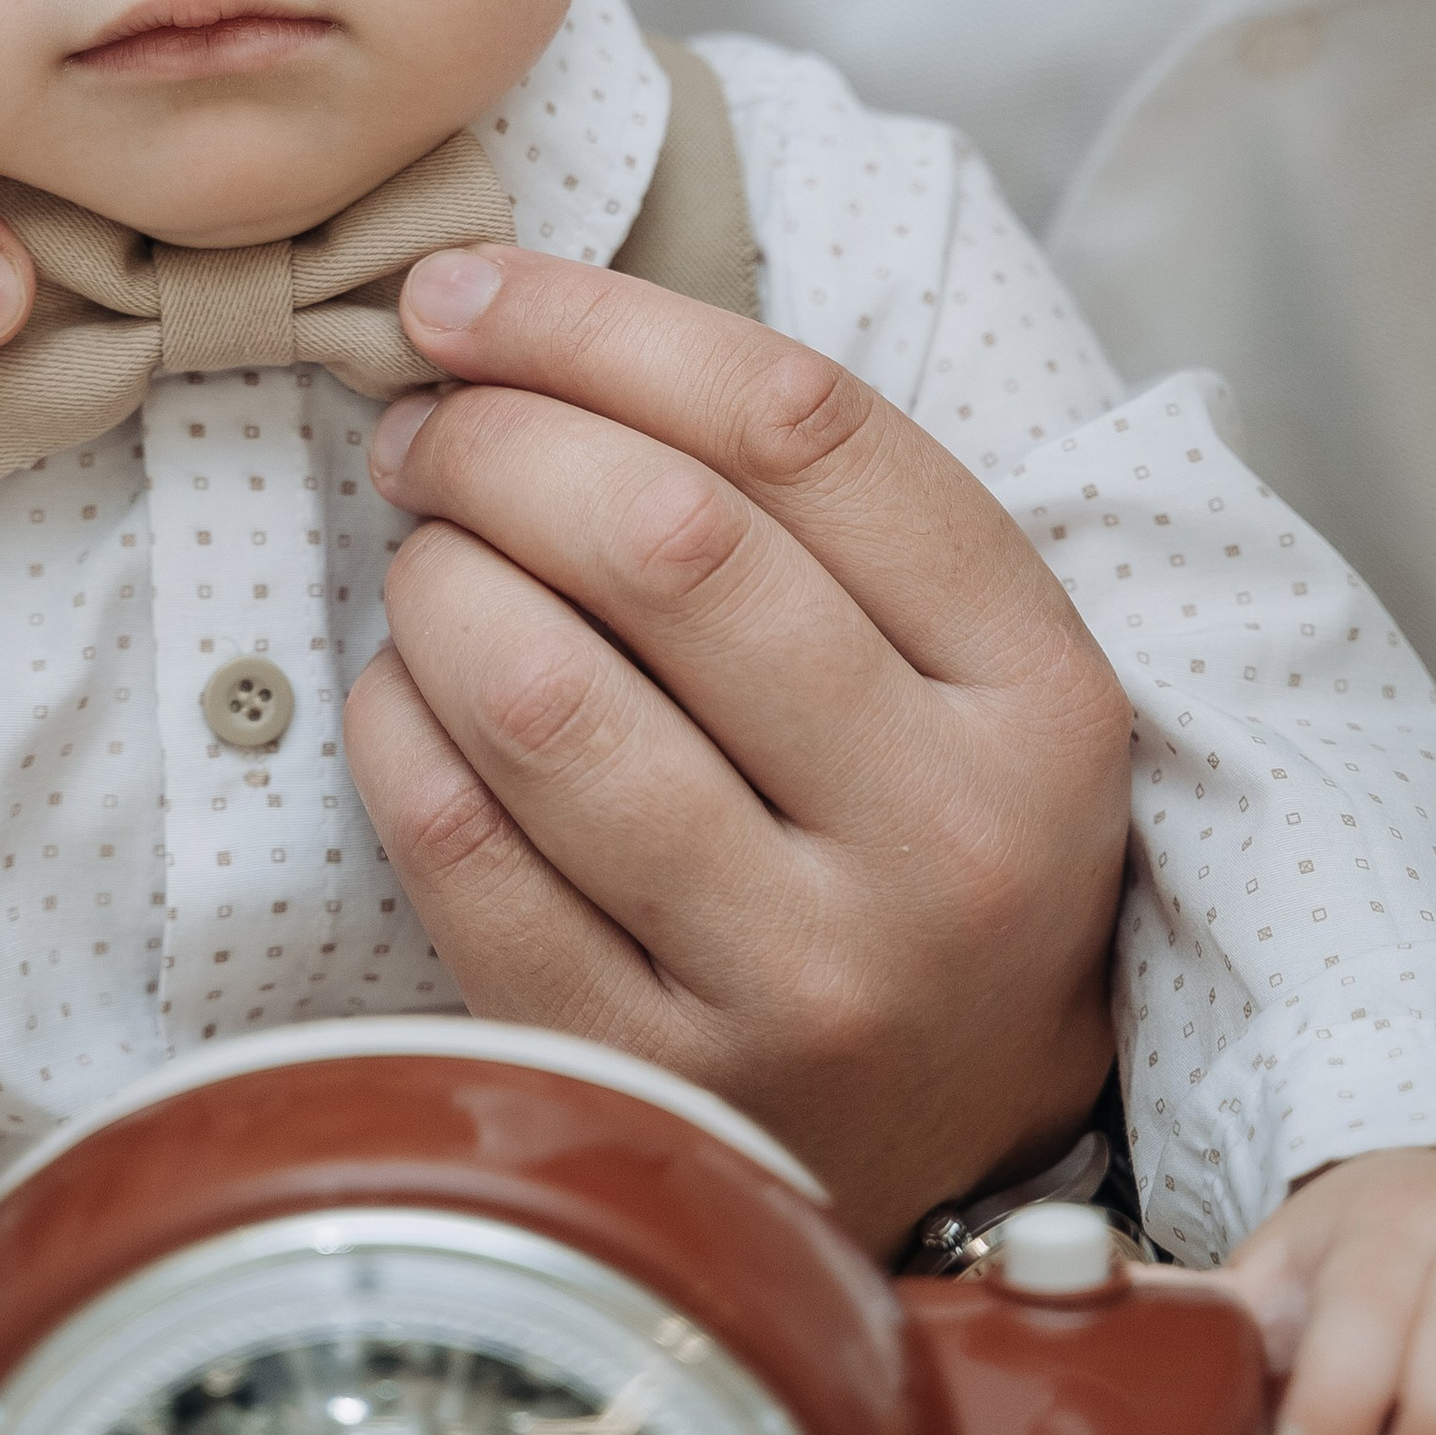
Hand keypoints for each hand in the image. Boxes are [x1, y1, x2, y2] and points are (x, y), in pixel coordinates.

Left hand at [344, 247, 1132, 1254]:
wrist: (950, 1140)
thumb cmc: (915, 825)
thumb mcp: (958, 655)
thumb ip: (798, 489)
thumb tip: (503, 320)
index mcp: (1040, 695)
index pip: (801, 425)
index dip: (595, 322)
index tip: (465, 294)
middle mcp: (941, 839)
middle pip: (663, 540)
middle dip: (494, 440)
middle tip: (428, 431)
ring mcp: (799, 979)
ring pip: (539, 691)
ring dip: (434, 578)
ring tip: (427, 559)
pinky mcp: (653, 1079)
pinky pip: (455, 842)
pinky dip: (394, 722)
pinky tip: (410, 691)